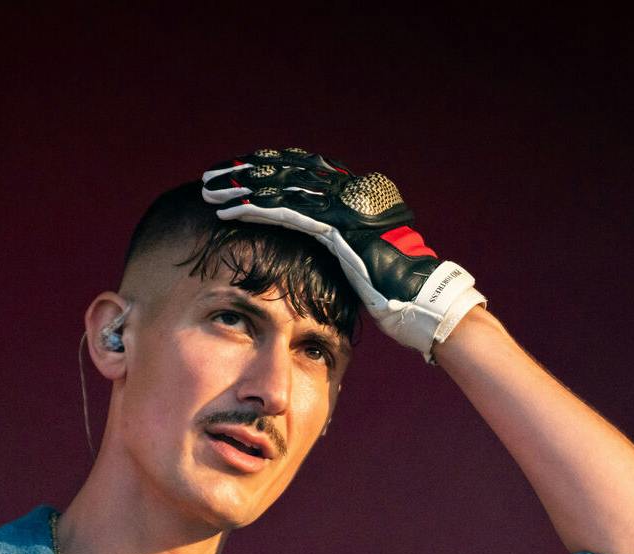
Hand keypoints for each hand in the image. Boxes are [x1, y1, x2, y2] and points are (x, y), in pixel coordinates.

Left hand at [202, 147, 485, 360]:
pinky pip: (287, 212)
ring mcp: (344, 207)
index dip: (267, 173)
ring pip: (282, 186)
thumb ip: (338, 250)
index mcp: (353, 196)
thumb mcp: (360, 263)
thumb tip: (319, 255)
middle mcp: (349, 192)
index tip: (237, 176)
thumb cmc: (396, 293)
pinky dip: (256, 208)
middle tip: (213, 174)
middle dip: (247, 173)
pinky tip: (230, 209)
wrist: (421, 301)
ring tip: (211, 188)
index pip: (301, 174)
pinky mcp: (336, 228)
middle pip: (287, 172)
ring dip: (242, 187)